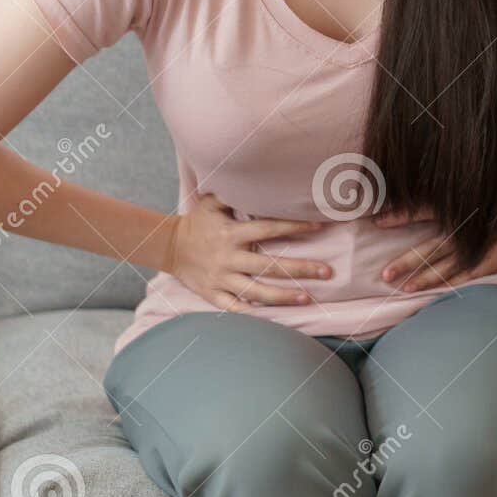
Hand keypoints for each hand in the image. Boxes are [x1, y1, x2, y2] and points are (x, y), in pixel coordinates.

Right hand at [169, 192, 334, 310]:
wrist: (168, 246)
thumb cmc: (197, 222)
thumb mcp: (212, 203)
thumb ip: (235, 193)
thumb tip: (258, 178)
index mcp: (232, 233)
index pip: (269, 229)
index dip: (295, 226)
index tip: (320, 226)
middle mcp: (229, 258)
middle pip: (270, 266)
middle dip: (300, 269)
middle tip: (328, 272)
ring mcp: (221, 278)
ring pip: (257, 292)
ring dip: (284, 297)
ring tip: (308, 298)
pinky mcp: (213, 294)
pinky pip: (236, 308)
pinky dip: (255, 316)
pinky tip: (278, 318)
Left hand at [376, 206, 496, 291]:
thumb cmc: (492, 204)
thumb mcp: (467, 199)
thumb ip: (440, 203)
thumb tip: (407, 201)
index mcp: (454, 212)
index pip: (421, 211)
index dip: (399, 216)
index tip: (376, 221)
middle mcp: (460, 230)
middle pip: (428, 248)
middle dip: (405, 262)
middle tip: (384, 274)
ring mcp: (474, 248)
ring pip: (444, 266)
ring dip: (423, 277)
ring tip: (404, 287)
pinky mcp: (488, 261)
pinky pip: (465, 275)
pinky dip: (449, 282)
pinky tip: (432, 291)